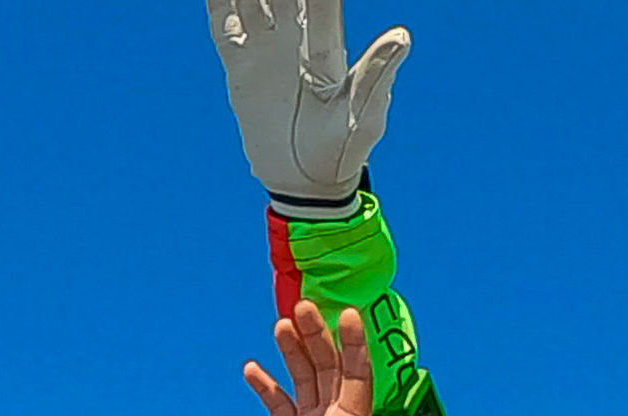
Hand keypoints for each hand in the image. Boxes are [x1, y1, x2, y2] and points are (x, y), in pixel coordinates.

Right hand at [205, 0, 409, 216]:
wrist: (307, 184)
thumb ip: (377, 73)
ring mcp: (265, 50)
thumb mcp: (363, 115)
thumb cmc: (344, 152)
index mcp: (327, 48)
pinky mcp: (240, 66)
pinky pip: (224, 23)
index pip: (320, 1)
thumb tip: (403, 35)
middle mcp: (295, 41)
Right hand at [245, 302, 416, 415]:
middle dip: (318, 337)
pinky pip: (277, 407)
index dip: (353, 346)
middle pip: (326, 368)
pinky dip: (266, 388)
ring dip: (293, 352)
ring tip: (282, 324)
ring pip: (302, 380)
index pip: (356, 376)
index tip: (348, 315)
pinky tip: (253, 368)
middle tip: (303, 305)